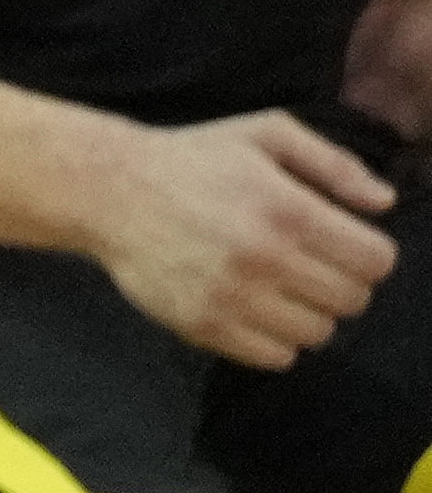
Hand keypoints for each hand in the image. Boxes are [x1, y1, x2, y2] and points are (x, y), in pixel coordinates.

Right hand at [94, 110, 394, 366]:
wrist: (107, 190)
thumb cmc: (193, 159)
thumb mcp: (265, 135)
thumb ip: (333, 163)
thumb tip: (384, 203)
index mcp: (287, 209)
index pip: (375, 261)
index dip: (368, 254)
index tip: (344, 245)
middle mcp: (264, 257)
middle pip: (352, 300)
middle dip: (340, 282)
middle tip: (308, 264)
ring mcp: (232, 297)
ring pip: (318, 333)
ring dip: (308, 312)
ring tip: (279, 287)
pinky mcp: (204, 326)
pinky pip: (277, 357)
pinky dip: (276, 339)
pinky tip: (255, 308)